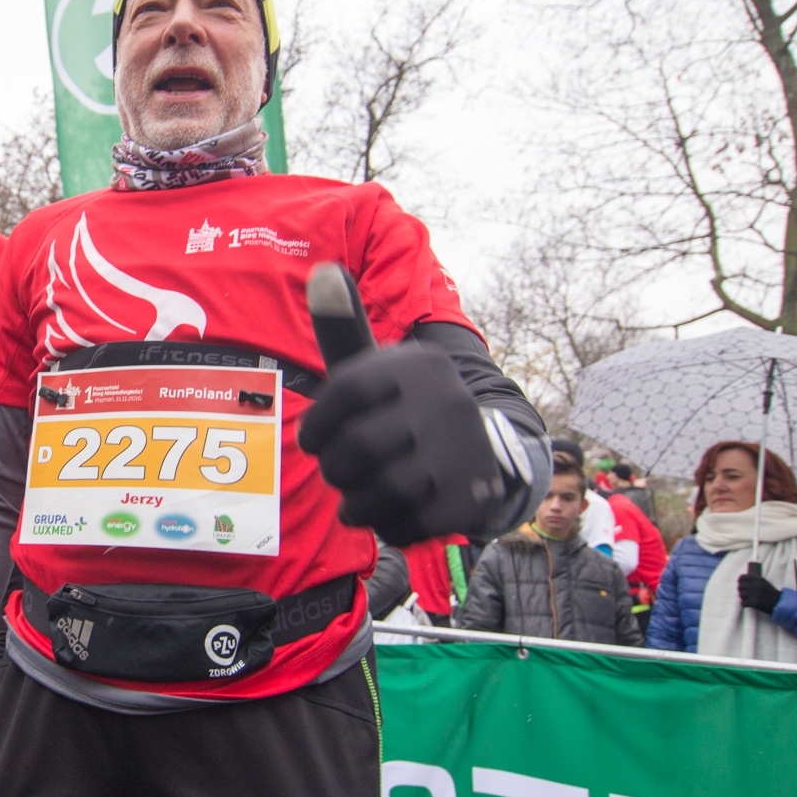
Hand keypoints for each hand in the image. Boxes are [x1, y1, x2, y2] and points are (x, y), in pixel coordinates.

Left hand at [299, 345, 504, 546]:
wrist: (482, 455)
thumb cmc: (405, 409)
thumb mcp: (378, 368)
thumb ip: (344, 327)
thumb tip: (323, 271)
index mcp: (417, 365)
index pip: (345, 392)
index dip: (317, 426)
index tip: (314, 440)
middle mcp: (445, 401)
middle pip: (356, 448)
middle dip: (335, 469)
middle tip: (341, 472)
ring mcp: (461, 452)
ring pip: (380, 491)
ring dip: (356, 503)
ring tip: (359, 496)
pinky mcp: (468, 499)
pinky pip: (404, 526)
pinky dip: (386, 526)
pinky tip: (394, 511)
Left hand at [738, 573, 781, 613]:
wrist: (779, 603)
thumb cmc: (771, 593)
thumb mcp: (764, 583)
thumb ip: (753, 581)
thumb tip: (740, 581)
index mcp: (758, 579)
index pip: (741, 578)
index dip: (740, 582)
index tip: (742, 585)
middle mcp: (756, 585)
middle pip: (740, 587)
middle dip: (741, 591)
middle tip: (746, 594)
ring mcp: (755, 594)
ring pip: (740, 595)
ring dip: (743, 598)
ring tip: (749, 600)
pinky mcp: (755, 602)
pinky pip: (743, 603)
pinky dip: (745, 605)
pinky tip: (749, 605)